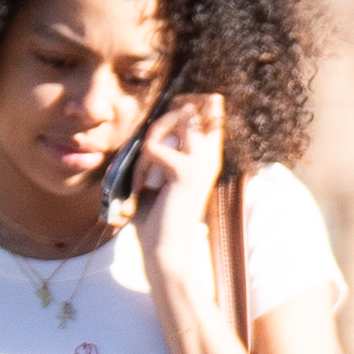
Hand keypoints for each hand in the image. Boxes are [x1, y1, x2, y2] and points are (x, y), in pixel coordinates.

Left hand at [126, 89, 233, 235]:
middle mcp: (211, 156)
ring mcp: (201, 163)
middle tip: (150, 144)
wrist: (166, 249)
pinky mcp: (185, 173)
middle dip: (166, 116)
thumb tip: (153, 122)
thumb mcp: (166, 175)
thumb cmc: (160, 215)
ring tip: (144, 159)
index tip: (166, 122)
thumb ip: (166, 148)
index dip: (188, 104)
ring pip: (182, 117)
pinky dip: (140, 163)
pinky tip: (140, 185)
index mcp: (210, 156)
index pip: (213, 108)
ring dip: (155, 132)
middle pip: (196, 107)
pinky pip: (154, 147)